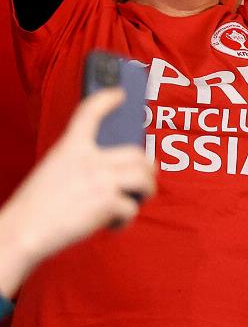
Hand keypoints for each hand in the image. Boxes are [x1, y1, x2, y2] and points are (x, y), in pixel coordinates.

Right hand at [0, 89, 156, 295]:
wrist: (22, 233)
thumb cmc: (35, 208)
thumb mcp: (52, 172)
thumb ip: (80, 165)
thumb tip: (112, 171)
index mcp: (69, 148)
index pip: (89, 112)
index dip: (106, 99)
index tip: (119, 93)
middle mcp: (89, 158)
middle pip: (136, 153)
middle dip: (146, 169)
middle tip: (143, 181)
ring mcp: (101, 178)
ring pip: (144, 178)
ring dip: (145, 192)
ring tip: (133, 202)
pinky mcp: (108, 201)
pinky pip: (132, 208)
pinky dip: (125, 221)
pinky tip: (111, 225)